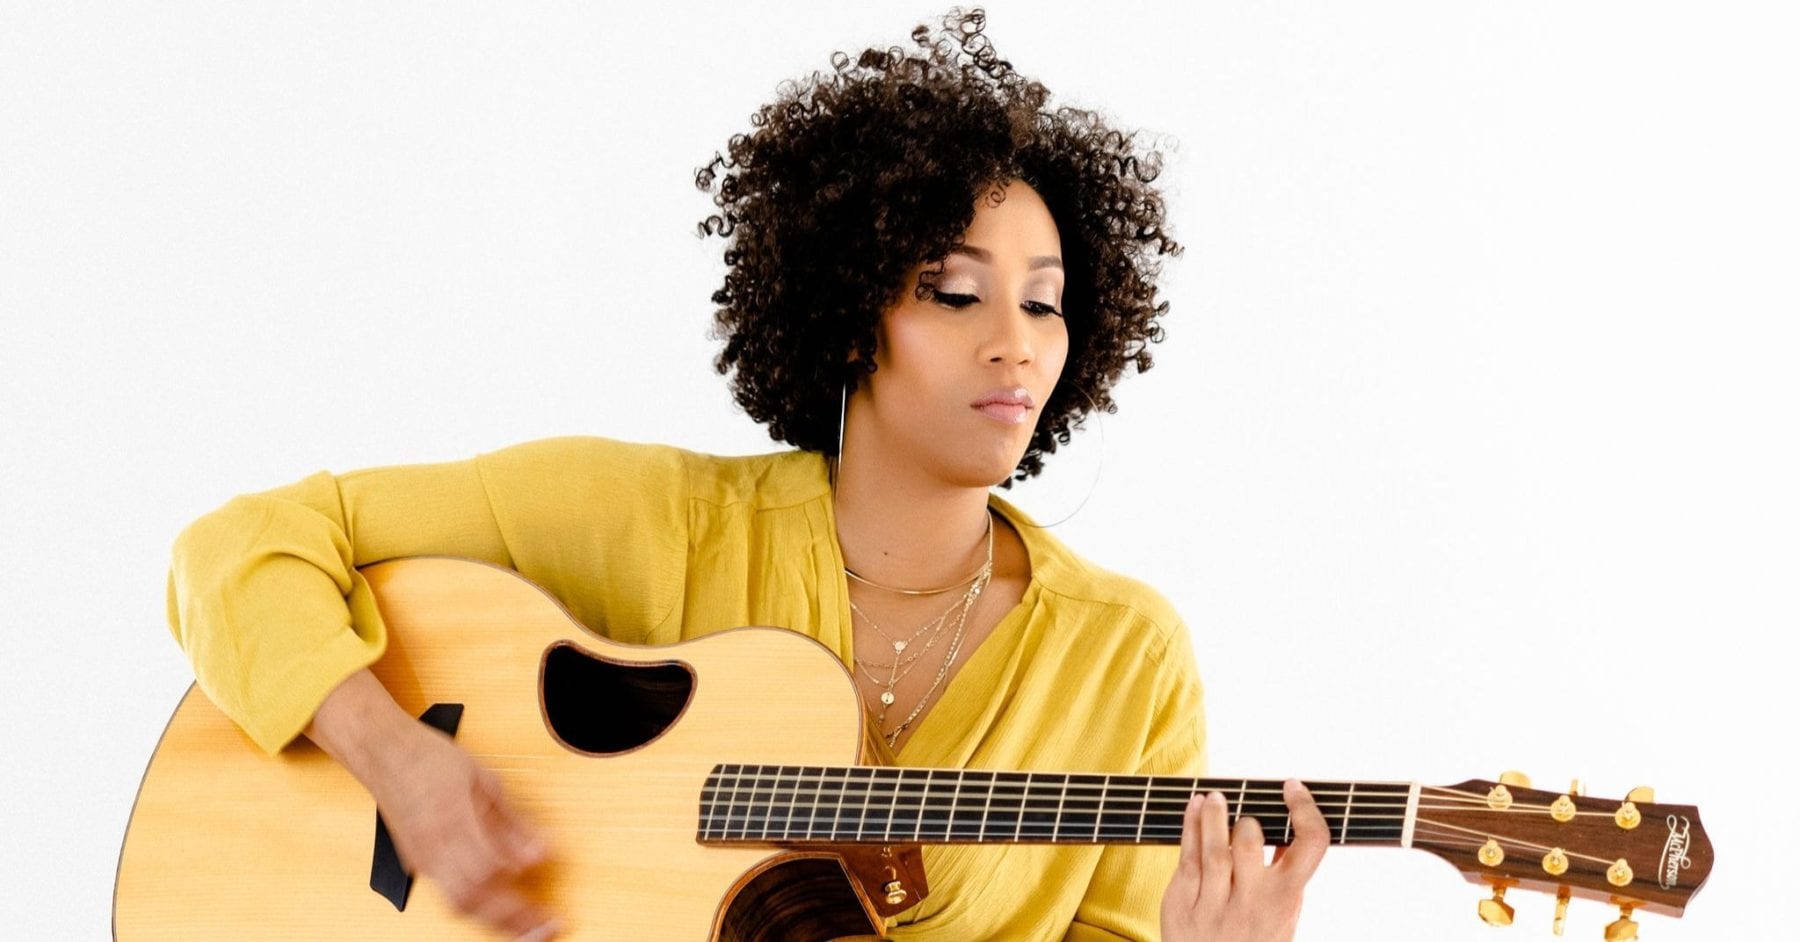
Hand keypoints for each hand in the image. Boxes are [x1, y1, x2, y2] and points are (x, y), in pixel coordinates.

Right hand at [367, 723, 558, 939]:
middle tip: (545, 928)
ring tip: (527, 928)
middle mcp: (432, 847)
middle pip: (472, 898)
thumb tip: (537, 852)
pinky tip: (498, 913)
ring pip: (458, 905)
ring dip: (495, 923)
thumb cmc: (430, 759)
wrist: (383, 754)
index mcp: (451, 819)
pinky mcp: (418, 865)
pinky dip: (477, 911)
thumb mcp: (484, 780)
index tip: (546, 896)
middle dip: (511, 921)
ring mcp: (422, 860)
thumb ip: (511, 822)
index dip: (518, 886)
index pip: (486, 867)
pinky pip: (448, 898)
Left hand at [1160, 779, 1327, 941]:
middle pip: (1250, 843)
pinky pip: (1187, 856)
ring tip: (1215, 797)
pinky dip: (1190, 826)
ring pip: (1214, 849)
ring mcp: (1215, 904)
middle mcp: (1252, 903)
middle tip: (1243, 817)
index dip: (1305, 810)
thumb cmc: (1253, 939)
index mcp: (1285, 900)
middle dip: (1246, 821)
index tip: (1293, 788)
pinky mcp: (1183, 903)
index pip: (1310, 845)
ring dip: (1214, 814)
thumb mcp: (1282, 914)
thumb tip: (1285, 826)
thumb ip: (1285, 874)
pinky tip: (1195, 807)